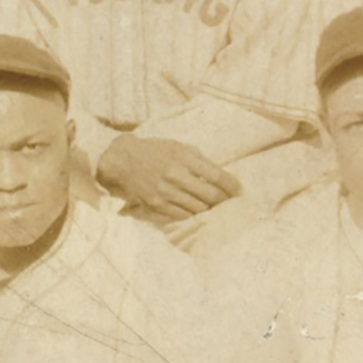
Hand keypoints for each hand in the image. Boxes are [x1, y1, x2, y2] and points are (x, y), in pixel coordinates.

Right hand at [96, 134, 241, 221]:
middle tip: (232, 203)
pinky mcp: (156, 205)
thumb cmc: (155, 151)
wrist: (122, 160)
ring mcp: (164, 192)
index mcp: (184, 158)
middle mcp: (175, 176)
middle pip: (210, 195)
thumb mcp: (179, 147)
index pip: (217, 176)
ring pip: (197, 208)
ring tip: (218, 210)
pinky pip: (181, 215)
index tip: (240, 191)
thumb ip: (200, 160)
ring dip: (210, 211)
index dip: (232, 186)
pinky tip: (199, 214)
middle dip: (225, 201)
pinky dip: (193, 216)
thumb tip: (222, 177)